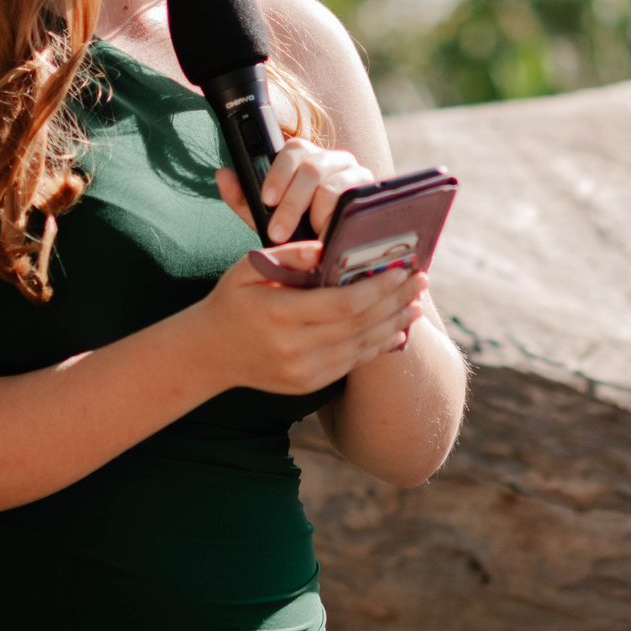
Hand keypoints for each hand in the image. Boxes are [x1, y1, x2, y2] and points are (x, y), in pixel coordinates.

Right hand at [188, 245, 425, 395]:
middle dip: (395, 301)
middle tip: (421, 281)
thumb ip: (290, 256)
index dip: (377, 287)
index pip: (342, 303)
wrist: (209, 354)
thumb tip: (331, 247)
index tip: (400, 268)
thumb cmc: (232, 301)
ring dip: (394, 323)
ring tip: (416, 303)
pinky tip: (396, 328)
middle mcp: (294, 348)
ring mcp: (304, 371)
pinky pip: (352, 364)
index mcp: (279, 314)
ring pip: (361, 346)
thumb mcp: (249, 268)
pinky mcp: (309, 384)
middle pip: (359, 324)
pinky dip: (378, 345)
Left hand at [214, 137, 372, 243]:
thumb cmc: (298, 228)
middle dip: (291, 203)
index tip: (266, 199)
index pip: (293, 149)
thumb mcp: (264, 215)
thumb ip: (242, 196)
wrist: (331, 248)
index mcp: (306, 157)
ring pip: (332, 185)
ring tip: (306, 236)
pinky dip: (336, 218)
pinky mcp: (371, 192)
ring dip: (314, 213)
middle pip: (312, 169)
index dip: (278, 173)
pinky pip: (352, 200)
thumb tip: (221, 174)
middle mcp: (332, 159)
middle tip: (278, 231)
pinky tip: (326, 233)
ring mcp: (355, 173)